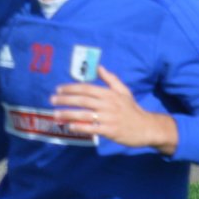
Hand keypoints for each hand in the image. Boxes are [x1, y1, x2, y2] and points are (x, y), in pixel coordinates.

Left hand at [52, 66, 175, 152]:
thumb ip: (110, 79)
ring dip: (68, 114)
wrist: (147, 127)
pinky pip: (92, 128)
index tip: (58, 89)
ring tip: (55, 114)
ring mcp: (109, 118)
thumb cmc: (132, 109)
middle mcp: (108, 104)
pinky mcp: (110, 131)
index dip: (71, 88)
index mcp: (110, 94)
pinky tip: (70, 126)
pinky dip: (80, 127)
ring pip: (85, 114)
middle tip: (51, 100)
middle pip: (83, 100)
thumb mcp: (123, 91)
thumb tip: (98, 67)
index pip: (87, 88)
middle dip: (65, 99)